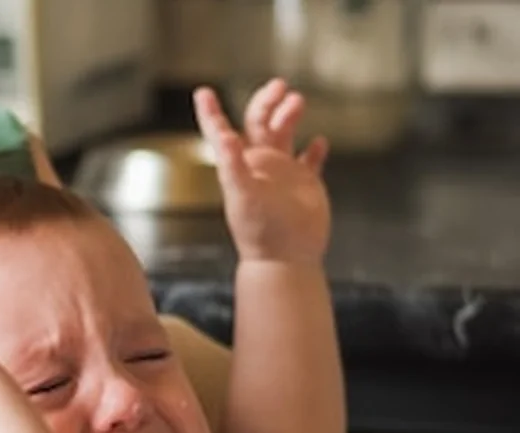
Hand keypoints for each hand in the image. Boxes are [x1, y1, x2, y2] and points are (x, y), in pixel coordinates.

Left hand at [193, 79, 331, 266]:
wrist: (286, 257)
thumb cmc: (260, 229)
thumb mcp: (243, 194)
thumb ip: (233, 165)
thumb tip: (225, 136)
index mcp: (240, 165)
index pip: (221, 132)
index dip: (211, 113)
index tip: (202, 92)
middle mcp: (259, 165)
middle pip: (259, 123)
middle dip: (267, 102)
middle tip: (280, 86)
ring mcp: (282, 174)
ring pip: (284, 134)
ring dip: (289, 115)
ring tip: (298, 101)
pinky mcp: (305, 185)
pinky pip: (310, 162)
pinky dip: (315, 150)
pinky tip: (319, 142)